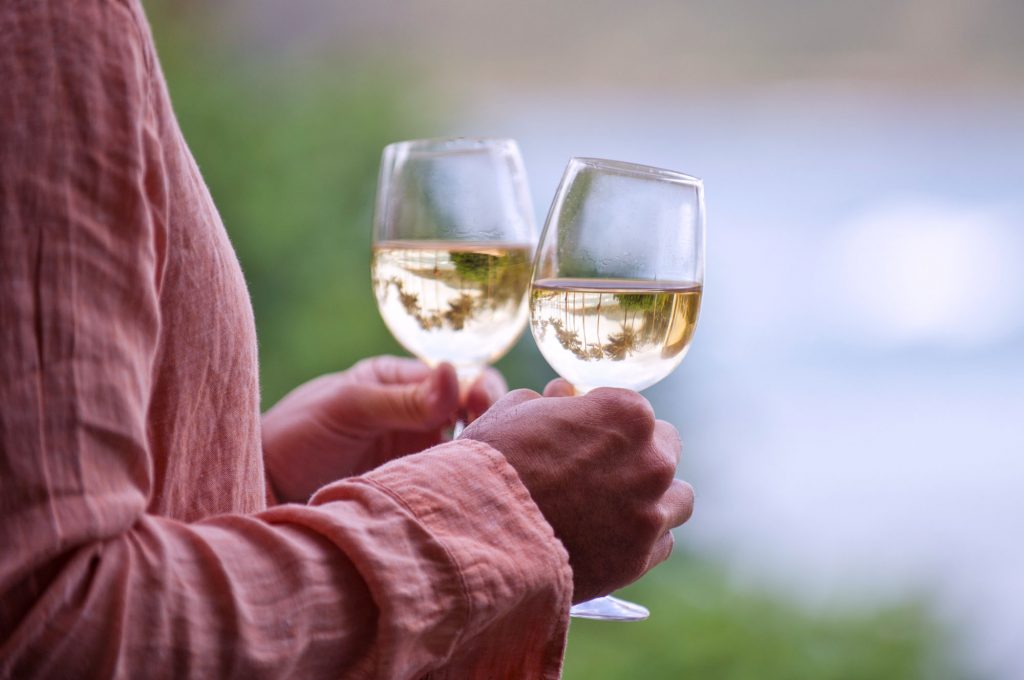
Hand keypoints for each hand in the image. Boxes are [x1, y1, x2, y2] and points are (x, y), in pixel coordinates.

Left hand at [263, 356, 505, 502]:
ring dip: (486, 460)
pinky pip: (454, 487)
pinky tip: (474, 497)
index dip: (483, 391)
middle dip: (496, 426)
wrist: (264, 487)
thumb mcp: (349, 406)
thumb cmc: (297, 433)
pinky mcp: (418, 492)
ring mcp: (421, 455)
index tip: (483, 407)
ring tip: (492, 474)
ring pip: (472, 453)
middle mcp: (422, 417)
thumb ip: (403, 397)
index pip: (464, 379)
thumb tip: (456, 374)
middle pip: (479, 415)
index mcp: (406, 381)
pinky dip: (469, 490)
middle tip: (496, 445)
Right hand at [461, 380, 693, 602]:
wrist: (479, 535)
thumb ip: (551, 402)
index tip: (584, 437)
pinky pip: (662, 542)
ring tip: (616, 508)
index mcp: (626, 413)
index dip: (605, 423)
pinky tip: (612, 538)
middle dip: (639, 456)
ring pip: (676, 499)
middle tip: (602, 472)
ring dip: (654, 499)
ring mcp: (651, 511)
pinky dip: (644, 539)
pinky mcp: (641, 557)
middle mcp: (652, 460)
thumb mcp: (514, 412)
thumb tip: (563, 396)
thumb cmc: (491, 465)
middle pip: (665, 449)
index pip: (632, 410)